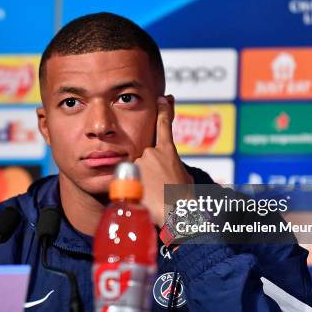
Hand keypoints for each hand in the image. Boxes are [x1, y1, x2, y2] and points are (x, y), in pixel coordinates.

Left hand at [135, 96, 192, 226]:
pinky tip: (143, 199)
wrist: (175, 212)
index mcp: (168, 151)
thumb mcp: (184, 179)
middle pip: (145, 160)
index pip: (164, 124)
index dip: (164, 110)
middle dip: (149, 175)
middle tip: (157, 190)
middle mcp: (151, 152)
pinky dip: (133, 190)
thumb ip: (174, 168)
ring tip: (152, 199)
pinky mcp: (129, 174)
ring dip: (141, 184)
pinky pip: (127, 181)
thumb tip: (170, 171)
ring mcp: (138, 162)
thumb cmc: (184, 200)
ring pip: (135, 172)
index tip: (163, 98)